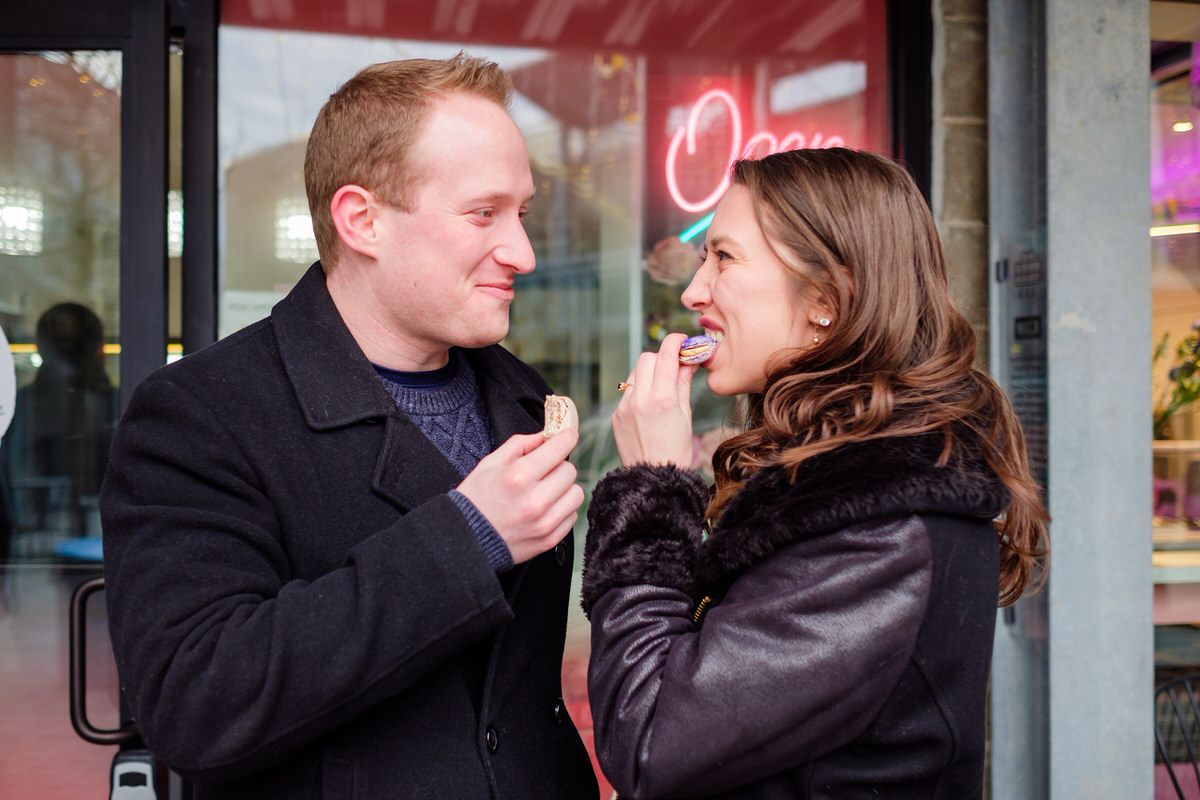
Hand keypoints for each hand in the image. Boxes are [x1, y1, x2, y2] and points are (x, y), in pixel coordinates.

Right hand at [457, 429, 583, 563]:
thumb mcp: (489, 463)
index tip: (568, 435)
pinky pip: (572, 515)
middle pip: (570, 470)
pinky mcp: (550, 539)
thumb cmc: (475, 500)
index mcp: (518, 476)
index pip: (558, 449)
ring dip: (564, 488)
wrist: (466, 539)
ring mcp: (544, 522)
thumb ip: (519, 444)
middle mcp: (535, 500)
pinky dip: (562, 508)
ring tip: (545, 491)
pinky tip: (544, 508)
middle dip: (558, 465)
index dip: (566, 438)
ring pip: (576, 493)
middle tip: (543, 470)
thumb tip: (545, 436)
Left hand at [612, 333, 696, 467]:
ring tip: (662, 388)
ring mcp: (624, 407)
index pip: (666, 355)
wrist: (654, 479)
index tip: (682, 341)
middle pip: (647, 358)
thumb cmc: (676, 451)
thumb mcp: (686, 415)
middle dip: (661, 358)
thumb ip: (683, 384)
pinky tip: (649, 406)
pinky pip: (627, 392)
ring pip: (635, 373)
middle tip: (674, 366)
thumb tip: (687, 361)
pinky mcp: (616, 415)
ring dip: (649, 373)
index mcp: (662, 399)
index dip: (675, 342)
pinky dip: (639, 391)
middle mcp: (639, 399)